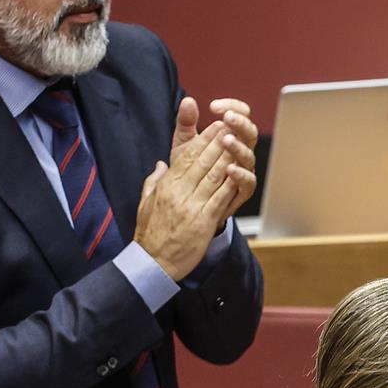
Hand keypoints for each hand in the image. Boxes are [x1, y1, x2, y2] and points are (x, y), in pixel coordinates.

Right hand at [133, 127, 243, 280]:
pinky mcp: (203, 221)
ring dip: (227, 157)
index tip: (214, 126)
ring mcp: (192, 206)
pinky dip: (231, 184)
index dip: (202, 140)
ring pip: (213, 176)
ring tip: (237, 141)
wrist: (152, 261)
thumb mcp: (146, 201)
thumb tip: (161, 164)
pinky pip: (220, 198)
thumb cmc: (150, 232)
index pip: (186, 156)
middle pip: (201, 161)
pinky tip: (240, 172)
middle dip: (217, 141)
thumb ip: (154, 180)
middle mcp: (179, 192)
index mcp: (166, 185)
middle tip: (231, 125)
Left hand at [166, 97, 259, 223]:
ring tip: (227, 140)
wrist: (189, 202)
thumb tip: (187, 101)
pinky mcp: (242, 191)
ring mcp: (244, 171)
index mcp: (230, 136)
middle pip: (250, 132)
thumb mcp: (185, 144)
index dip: (232, 107)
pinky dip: (240, 174)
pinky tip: (229, 168)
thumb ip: (186, 123)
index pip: (240, 115)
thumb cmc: (191, 170)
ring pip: (249, 156)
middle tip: (227, 117)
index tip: (214, 106)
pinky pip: (248, 181)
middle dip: (240, 123)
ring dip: (239, 147)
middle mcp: (240, 151)